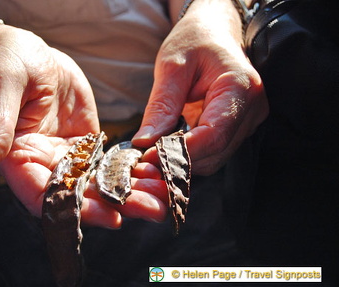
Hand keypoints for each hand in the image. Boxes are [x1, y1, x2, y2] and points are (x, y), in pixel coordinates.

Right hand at [0, 25, 166, 226]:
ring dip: (133, 192)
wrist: (29, 56)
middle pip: (81, 196)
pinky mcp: (88, 146)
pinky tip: (159, 171)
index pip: (45, 197)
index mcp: (19, 160)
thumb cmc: (8, 65)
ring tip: (166, 196)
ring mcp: (69, 158)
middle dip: (118, 206)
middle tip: (155, 210)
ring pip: (101, 183)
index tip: (111, 217)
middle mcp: (45, 166)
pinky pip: (111, 162)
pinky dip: (133, 170)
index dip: (77, 210)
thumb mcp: (0, 89)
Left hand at [133, 3, 267, 174]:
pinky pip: (216, 150)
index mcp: (240, 88)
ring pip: (217, 156)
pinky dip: (193, 152)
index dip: (182, 152)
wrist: (213, 32)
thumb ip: (161, 106)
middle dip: (181, 158)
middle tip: (148, 155)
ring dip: (186, 158)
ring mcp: (250, 119)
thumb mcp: (172, 67)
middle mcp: (253, 108)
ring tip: (158, 147)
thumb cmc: (195, 41)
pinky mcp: (240, 126)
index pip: (214, 135)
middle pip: (216, 151)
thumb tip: (145, 141)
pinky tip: (174, 143)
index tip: (151, 156)